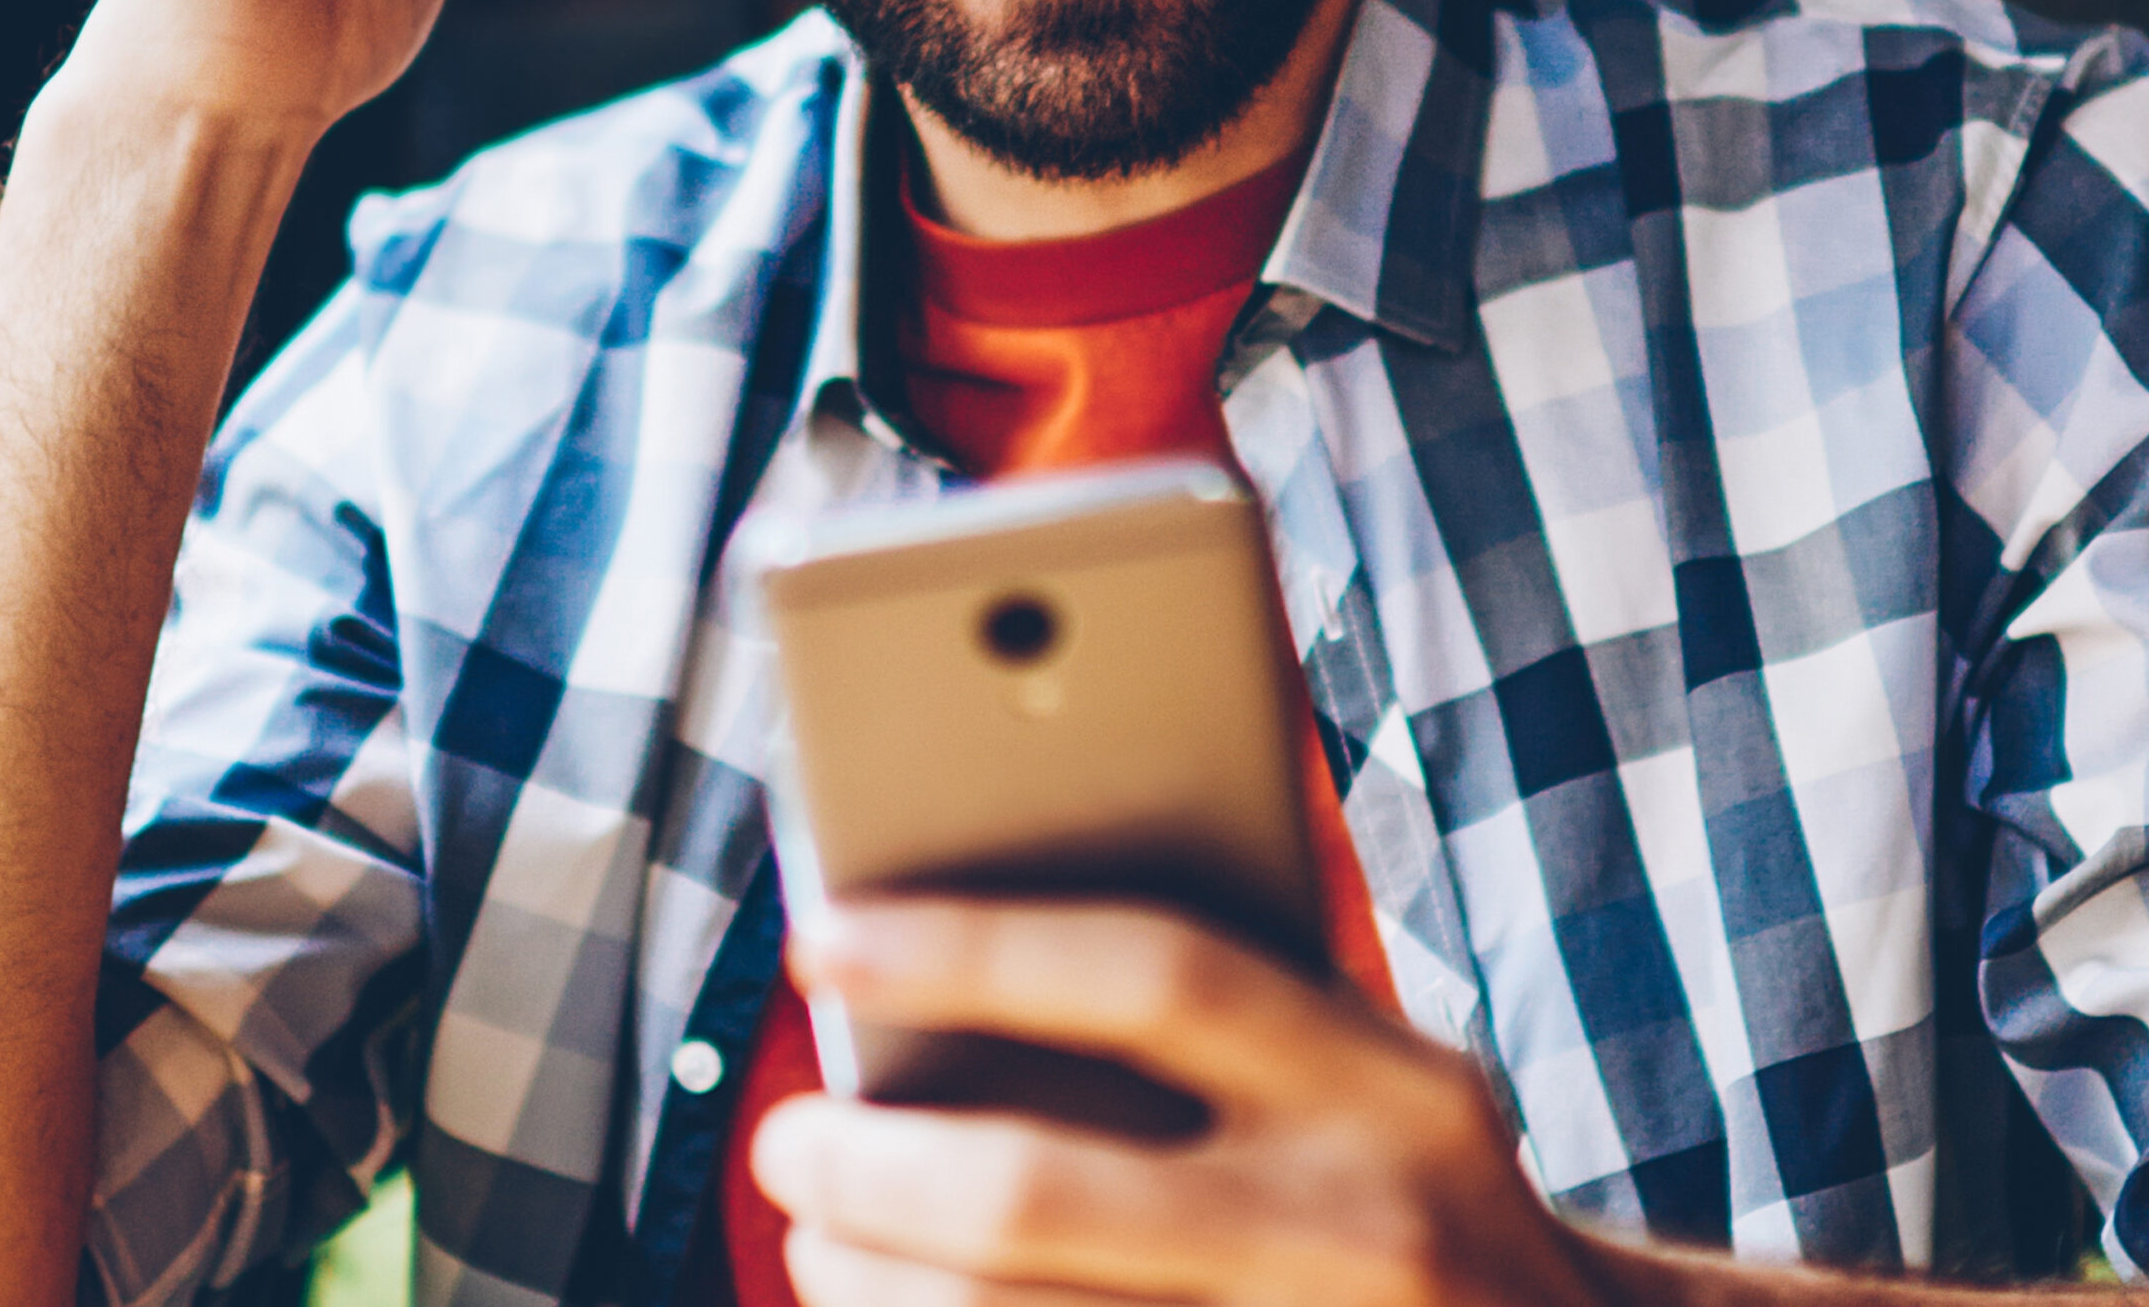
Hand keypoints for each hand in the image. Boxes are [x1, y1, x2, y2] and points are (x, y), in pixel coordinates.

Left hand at [754, 898, 1610, 1306]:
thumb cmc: (1422, 1200)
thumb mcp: (1372, 1084)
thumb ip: (1216, 1033)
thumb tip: (946, 993)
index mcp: (1391, 1082)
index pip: (1153, 972)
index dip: (968, 946)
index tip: (820, 938)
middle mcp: (1370, 1228)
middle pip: (1044, 1191)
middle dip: (874, 1169)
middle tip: (786, 1143)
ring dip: (885, 1297)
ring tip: (818, 1251)